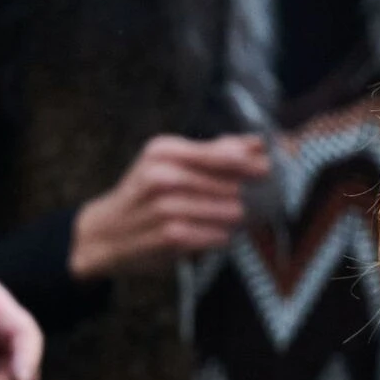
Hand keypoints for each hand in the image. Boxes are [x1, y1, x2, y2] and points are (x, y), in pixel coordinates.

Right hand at [68, 134, 269, 279]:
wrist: (104, 233)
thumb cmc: (147, 194)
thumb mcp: (171, 163)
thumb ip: (215, 152)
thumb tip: (260, 142)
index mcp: (164, 149)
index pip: (221, 152)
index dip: (253, 161)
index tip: (275, 166)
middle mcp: (161, 174)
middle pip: (227, 181)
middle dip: (248, 191)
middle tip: (267, 198)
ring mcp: (163, 207)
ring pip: (225, 209)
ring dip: (237, 215)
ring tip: (242, 216)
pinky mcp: (167, 236)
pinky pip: (213, 236)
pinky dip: (221, 236)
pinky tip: (222, 235)